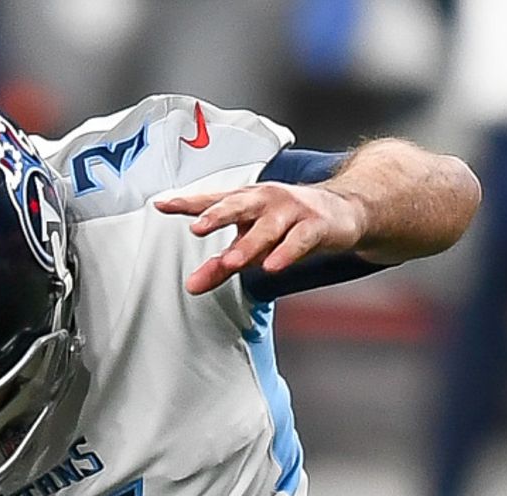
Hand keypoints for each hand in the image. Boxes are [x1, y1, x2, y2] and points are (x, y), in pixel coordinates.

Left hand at [155, 182, 368, 295]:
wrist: (343, 211)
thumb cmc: (289, 224)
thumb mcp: (252, 245)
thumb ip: (220, 265)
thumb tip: (192, 285)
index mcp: (246, 200)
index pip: (212, 199)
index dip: (187, 202)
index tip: (162, 204)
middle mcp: (265, 200)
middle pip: (238, 205)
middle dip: (216, 214)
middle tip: (197, 227)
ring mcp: (292, 211)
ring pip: (268, 227)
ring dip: (250, 244)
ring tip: (231, 262)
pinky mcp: (315, 225)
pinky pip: (299, 239)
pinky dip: (286, 252)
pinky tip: (273, 265)